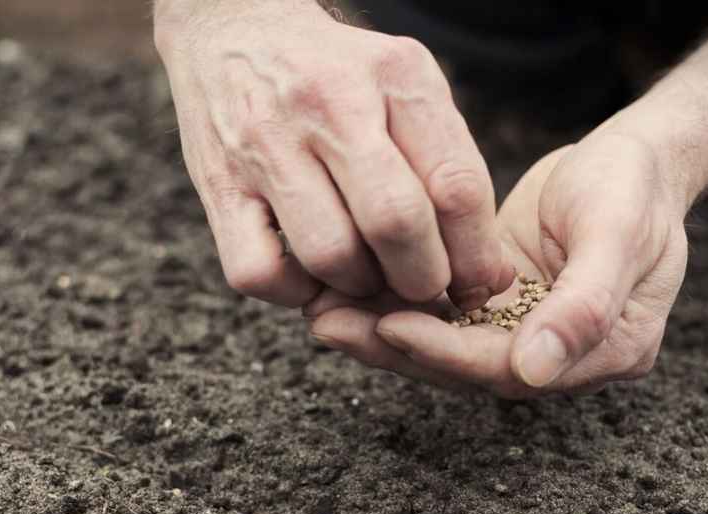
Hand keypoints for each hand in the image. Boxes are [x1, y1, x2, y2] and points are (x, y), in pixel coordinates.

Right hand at [154, 0, 510, 308]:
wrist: (234, 28)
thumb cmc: (339, 75)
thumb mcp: (406, 88)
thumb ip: (451, 167)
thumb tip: (489, 274)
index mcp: (394, 77)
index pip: (456, 184)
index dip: (475, 255)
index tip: (476, 282)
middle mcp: (328, 106)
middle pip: (395, 224)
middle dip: (423, 279)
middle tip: (423, 285)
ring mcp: (266, 145)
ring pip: (330, 256)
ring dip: (361, 288)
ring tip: (367, 273)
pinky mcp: (217, 184)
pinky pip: (258, 272)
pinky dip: (294, 292)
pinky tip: (309, 274)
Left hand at [304, 131, 689, 397]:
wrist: (632, 159)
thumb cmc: (634, 187)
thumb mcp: (620, 234)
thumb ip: (585, 306)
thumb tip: (534, 372)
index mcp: (605, 352)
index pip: (511, 367)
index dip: (448, 352)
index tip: (390, 327)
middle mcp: (559, 354)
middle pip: (466, 366)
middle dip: (396, 347)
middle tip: (329, 324)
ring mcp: (526, 331)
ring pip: (446, 344)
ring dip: (384, 330)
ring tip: (322, 309)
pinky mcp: (499, 306)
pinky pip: (443, 314)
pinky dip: (398, 303)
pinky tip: (350, 289)